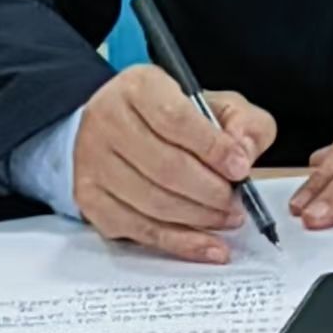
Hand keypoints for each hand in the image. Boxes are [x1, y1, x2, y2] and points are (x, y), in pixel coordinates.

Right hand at [73, 66, 275, 262]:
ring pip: (152, 202)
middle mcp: (108, 120)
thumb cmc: (173, 116)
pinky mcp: (90, 198)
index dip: (212, 149)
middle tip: (236, 202)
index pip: (175, 120)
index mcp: (139, 87)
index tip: (240, 169)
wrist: (120, 125)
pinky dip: (179, 242)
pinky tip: (206, 245)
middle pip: (165, 167)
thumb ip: (242, 121)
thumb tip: (243, 153)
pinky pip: (138, 230)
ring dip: (198, 219)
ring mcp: (93, 161)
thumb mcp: (214, 103)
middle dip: (210, 192)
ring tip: (227, 219)